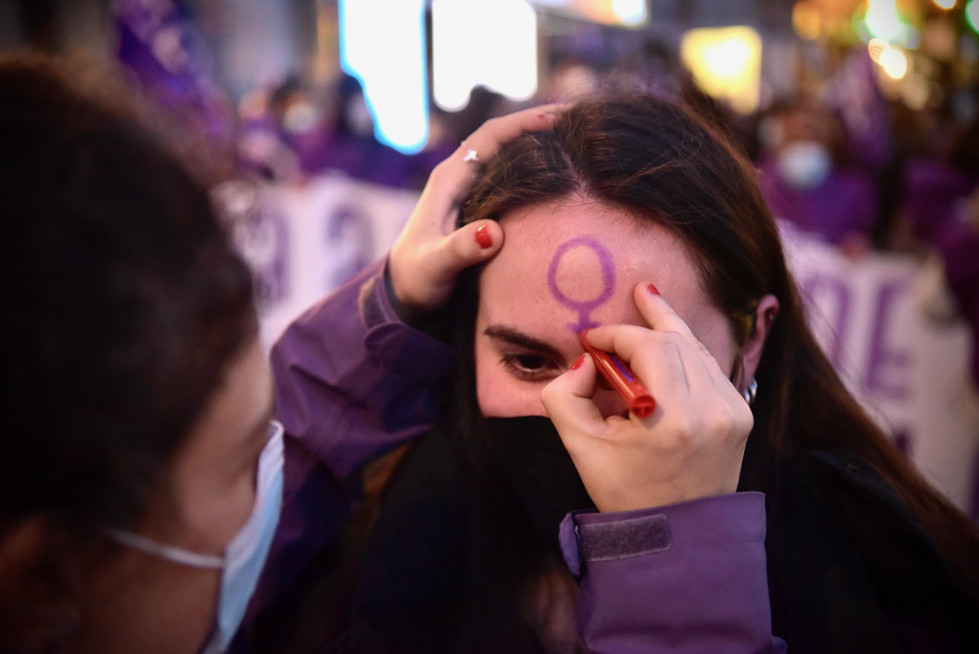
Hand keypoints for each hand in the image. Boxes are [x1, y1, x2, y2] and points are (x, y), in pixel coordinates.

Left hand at [388, 105, 564, 314]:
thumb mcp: (436, 265)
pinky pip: (511, 177)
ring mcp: (469, 190)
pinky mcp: (478, 206)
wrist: (403, 293)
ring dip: (540, 144)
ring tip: (579, 141)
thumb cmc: (417, 279)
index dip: (523, 123)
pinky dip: (536, 169)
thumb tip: (494, 233)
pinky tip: (561, 176)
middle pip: (503, 137)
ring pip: (509, 155)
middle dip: (539, 124)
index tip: (558, 118)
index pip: (490, 137)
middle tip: (581, 122)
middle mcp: (459, 177)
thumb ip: (461, 250)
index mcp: (449, 179)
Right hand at [540, 283, 752, 512]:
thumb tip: (586, 362)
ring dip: (667, 330)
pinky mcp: (741, 416)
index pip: (649, 347)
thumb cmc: (626, 492)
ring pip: (696, 348)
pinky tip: (668, 343)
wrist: (679, 535)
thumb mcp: (580, 447)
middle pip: (675, 340)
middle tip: (625, 305)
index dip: (616, 334)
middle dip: (642, 325)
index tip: (590, 339)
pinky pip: (709, 368)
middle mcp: (711, 409)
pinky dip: (685, 353)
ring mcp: (733, 412)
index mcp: (673, 419)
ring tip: (649, 300)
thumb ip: (566, 396)